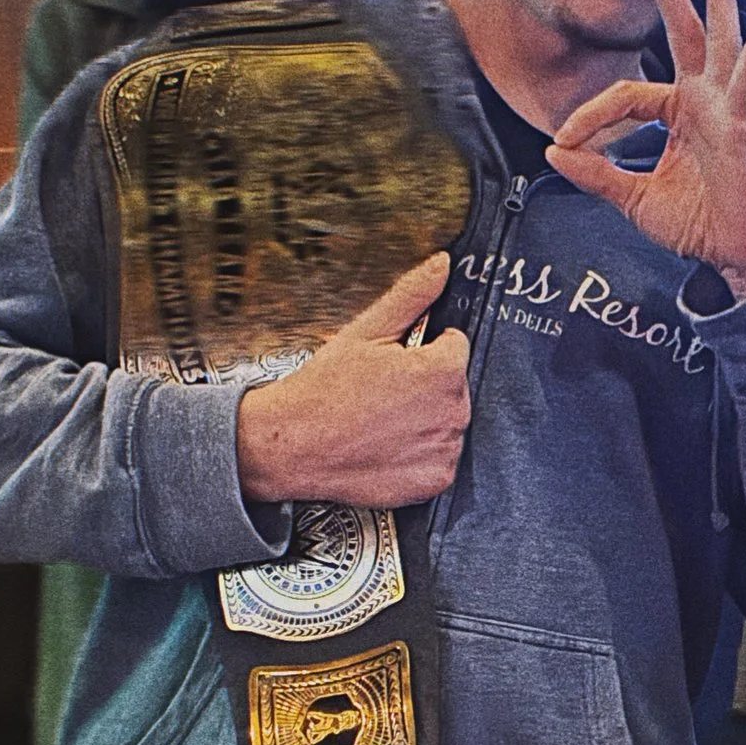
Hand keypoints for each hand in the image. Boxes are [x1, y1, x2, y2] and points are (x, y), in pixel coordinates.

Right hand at [235, 255, 470, 508]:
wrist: (291, 445)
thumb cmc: (324, 388)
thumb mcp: (366, 331)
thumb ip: (411, 295)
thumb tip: (442, 263)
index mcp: (443, 370)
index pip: (455, 346)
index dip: (422, 350)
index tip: (392, 364)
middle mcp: (454, 412)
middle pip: (454, 386)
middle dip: (426, 385)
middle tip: (381, 394)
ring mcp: (446, 450)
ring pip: (447, 423)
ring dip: (425, 420)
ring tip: (380, 421)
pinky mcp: (436, 480)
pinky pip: (440, 459)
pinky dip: (420, 455)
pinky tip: (386, 447)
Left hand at [544, 0, 745, 296]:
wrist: (735, 254)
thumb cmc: (698, 224)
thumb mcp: (633, 198)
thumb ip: (596, 174)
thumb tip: (554, 154)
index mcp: (680, 112)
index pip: (626, 93)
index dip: (590, 114)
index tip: (563, 141)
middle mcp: (705, 99)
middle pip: (685, 30)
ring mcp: (726, 107)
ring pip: (721, 38)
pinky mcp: (742, 125)